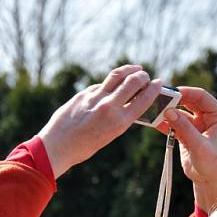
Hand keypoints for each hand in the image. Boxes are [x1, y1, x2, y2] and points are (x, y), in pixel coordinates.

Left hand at [38, 65, 162, 177]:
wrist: (57, 147)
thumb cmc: (83, 147)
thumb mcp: (109, 136)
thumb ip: (119, 118)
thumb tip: (127, 102)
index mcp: (119, 122)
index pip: (144, 99)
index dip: (154, 88)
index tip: (159, 83)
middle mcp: (109, 107)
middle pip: (132, 81)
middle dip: (142, 76)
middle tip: (145, 75)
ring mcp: (95, 98)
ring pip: (117, 75)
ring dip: (129, 70)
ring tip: (135, 69)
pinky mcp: (83, 94)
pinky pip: (100, 86)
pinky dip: (108, 85)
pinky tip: (110, 88)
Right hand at [157, 86, 216, 212]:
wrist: (210, 180)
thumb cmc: (213, 164)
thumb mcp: (199, 145)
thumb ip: (184, 128)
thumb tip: (168, 111)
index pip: (201, 96)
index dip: (185, 92)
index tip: (169, 92)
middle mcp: (208, 117)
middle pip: (188, 102)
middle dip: (174, 101)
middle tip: (158, 100)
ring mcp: (197, 125)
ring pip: (179, 113)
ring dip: (167, 113)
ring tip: (153, 111)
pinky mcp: (187, 133)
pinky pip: (174, 124)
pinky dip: (164, 123)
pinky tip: (154, 122)